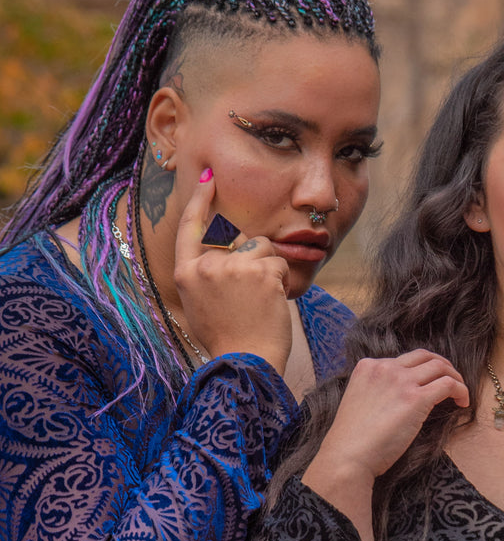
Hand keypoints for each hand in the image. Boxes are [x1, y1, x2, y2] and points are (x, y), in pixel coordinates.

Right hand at [173, 173, 292, 372]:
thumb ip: (206, 273)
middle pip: (236, 237)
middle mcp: (206, 266)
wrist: (244, 363)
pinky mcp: (260, 272)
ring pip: (261, 247)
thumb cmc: (226, 338)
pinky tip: (272, 302)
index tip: (209, 177)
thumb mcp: (200, 304)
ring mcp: (233, 267)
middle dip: (250, 255)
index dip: (200, 200)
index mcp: (186, 273)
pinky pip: (277, 263)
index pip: (191, 226)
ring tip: (260, 299)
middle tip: (250, 294)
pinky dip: (280, 281)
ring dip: (267, 267)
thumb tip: (224, 245)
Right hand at [302, 352, 469, 540]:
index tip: (430, 382)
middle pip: (425, 356)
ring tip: (460, 394)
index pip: (404, 359)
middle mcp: (385, 368)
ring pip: (440, 366)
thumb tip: (400, 400)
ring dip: (455, 377)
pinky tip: (463, 403)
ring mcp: (401, 381)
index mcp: (368, 367)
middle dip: (443, 366)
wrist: (348, 456)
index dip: (422, 369)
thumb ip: (377, 393)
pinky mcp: (416, 398)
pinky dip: (461, 390)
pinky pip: (448, 384)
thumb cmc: (352, 441)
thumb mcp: (360, 403)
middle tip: (452, 381)